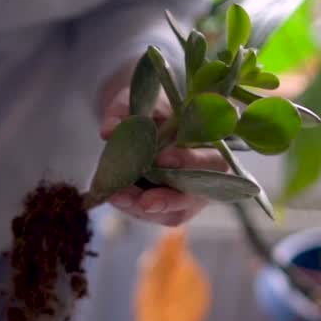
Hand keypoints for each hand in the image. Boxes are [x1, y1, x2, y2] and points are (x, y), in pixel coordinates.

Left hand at [98, 76, 214, 226]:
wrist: (147, 124)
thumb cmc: (152, 110)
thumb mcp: (140, 104)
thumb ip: (126, 114)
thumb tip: (109, 132)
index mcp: (212, 145)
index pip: (211, 160)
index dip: (189, 161)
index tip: (162, 158)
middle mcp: (208, 176)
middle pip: (197, 195)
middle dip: (169, 199)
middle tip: (144, 200)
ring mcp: (192, 195)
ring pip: (176, 212)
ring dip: (144, 207)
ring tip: (117, 196)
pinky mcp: (174, 209)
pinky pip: (158, 215)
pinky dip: (135, 208)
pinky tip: (117, 198)